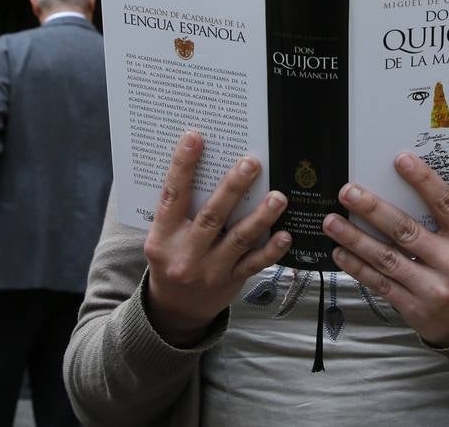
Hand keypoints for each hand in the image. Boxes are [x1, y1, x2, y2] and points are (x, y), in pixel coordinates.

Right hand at [142, 132, 291, 345]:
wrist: (174, 310)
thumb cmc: (170, 260)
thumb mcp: (162, 237)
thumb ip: (179, 209)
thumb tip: (203, 164)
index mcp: (163, 237)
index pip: (172, 196)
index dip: (182, 166)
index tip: (194, 138)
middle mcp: (185, 254)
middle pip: (212, 216)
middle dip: (233, 188)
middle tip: (251, 162)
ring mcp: (209, 270)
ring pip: (238, 239)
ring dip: (261, 216)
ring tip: (278, 196)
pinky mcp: (230, 282)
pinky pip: (254, 264)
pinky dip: (271, 250)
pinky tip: (285, 234)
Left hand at [323, 152, 448, 347]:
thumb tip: (411, 192)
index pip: (446, 205)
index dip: (423, 181)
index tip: (400, 160)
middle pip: (406, 230)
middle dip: (373, 209)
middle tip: (348, 192)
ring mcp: (432, 288)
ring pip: (386, 257)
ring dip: (355, 238)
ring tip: (332, 221)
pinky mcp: (415, 308)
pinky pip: (380, 284)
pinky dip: (357, 267)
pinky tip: (340, 252)